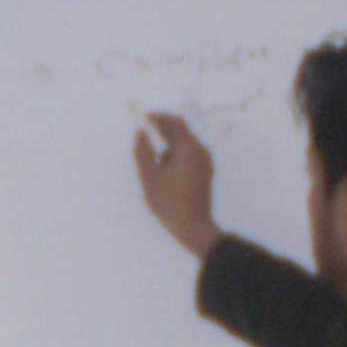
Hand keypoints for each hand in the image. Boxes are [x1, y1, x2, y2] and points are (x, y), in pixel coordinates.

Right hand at [133, 112, 221, 257]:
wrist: (194, 228)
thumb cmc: (170, 205)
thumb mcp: (149, 179)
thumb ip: (143, 153)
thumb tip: (140, 133)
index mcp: (189, 150)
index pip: (175, 122)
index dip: (158, 117)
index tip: (143, 118)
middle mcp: (201, 152)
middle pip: (180, 132)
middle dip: (161, 132)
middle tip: (144, 137)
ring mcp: (205, 162)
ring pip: (183, 146)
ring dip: (167, 148)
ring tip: (154, 169)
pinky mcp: (206, 172)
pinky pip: (189, 156)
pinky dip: (175, 158)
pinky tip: (165, 177)